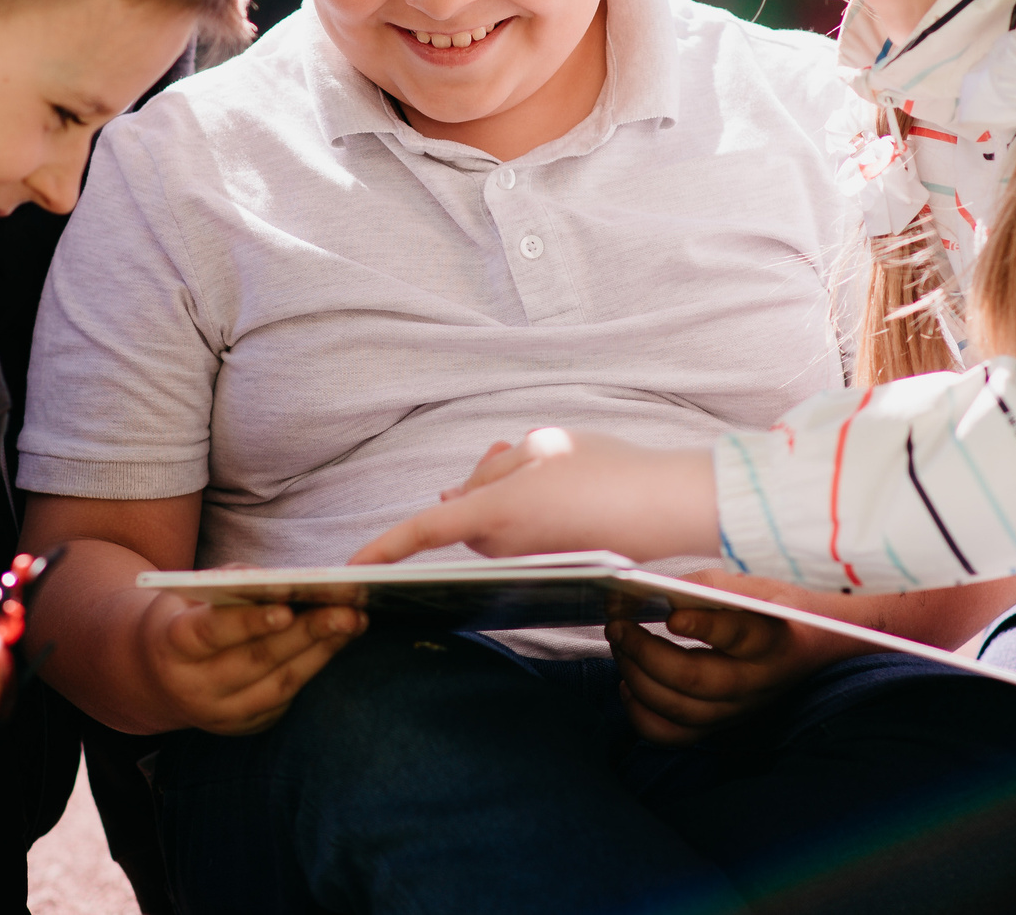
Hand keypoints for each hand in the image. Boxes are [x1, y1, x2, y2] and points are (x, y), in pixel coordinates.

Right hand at [141, 593, 365, 735]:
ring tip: (354, 622)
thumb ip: (233, 581)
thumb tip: (282, 581)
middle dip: (306, 634)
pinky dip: (314, 667)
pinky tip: (337, 642)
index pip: (210, 633)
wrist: (160, 675)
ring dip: (321, 652)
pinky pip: (286, 698)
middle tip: (347, 610)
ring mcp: (220, 714)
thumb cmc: (187, 616)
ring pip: (278, 685)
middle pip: (255, 661)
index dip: (248, 622)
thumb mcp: (193, 592)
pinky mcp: (246, 726)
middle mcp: (193, 686)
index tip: (287, 607)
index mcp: (171, 644)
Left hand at [349, 428, 718, 565]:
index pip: (424, 530)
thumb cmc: (604, 469)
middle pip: (466, 519)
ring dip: (507, 500)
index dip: (383, 547)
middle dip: (479, 491)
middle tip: (510, 452)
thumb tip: (455, 498)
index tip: (349, 568)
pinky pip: (523, 540)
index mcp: (495, 512)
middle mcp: (504, 547)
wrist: (666, 509)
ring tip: (553, 469)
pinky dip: (530, 515)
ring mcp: (528, 563)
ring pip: (495, 530)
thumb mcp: (541, 447)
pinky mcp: (551, 569)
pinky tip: (565, 492)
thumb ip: (490, 470)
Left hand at [606, 571, 874, 744]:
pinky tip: (628, 686)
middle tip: (618, 626)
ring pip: (680, 710)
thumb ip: (708, 586)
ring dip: (637, 678)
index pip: (738, 635)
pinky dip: (642, 717)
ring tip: (619, 645)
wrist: (814, 647)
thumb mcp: (754, 587)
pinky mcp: (720, 725)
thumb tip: (650, 589)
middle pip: (696, 679)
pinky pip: (675, 736)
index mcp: (771, 640)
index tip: (671, 613)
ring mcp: (737, 710)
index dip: (704, 625)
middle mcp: (755, 682)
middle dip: (646, 653)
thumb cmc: (776, 609)